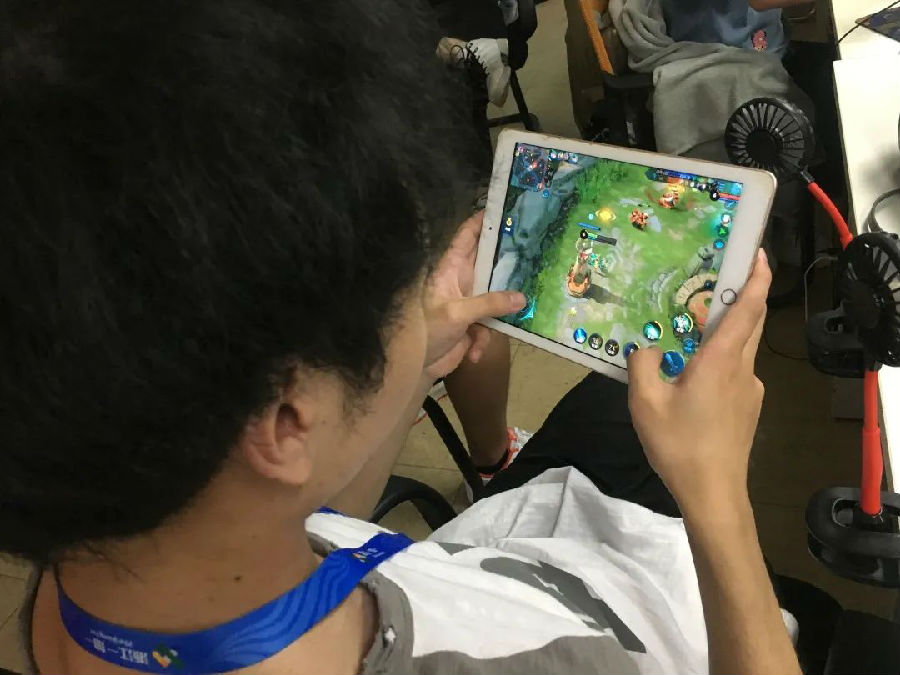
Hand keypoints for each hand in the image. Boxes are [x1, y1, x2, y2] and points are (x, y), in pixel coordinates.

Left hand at [423, 212, 524, 379]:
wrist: (415, 366)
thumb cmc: (427, 330)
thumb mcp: (457, 314)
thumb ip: (489, 304)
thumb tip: (521, 298)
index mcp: (450, 268)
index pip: (466, 236)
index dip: (483, 221)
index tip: (505, 210)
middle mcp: (461, 280)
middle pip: (488, 264)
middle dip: (508, 264)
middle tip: (533, 256)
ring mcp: (468, 301)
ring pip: (496, 296)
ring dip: (500, 314)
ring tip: (507, 321)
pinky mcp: (473, 323)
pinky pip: (490, 324)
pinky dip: (483, 341)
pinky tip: (474, 353)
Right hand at [627, 250, 771, 519]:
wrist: (713, 493)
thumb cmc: (679, 446)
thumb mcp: (645, 403)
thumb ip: (642, 366)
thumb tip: (646, 347)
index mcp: (720, 361)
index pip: (748, 309)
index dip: (756, 277)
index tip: (758, 253)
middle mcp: (742, 369)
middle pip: (750, 322)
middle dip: (743, 295)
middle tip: (720, 276)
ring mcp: (750, 390)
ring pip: (742, 348)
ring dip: (727, 330)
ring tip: (694, 329)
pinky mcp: (748, 407)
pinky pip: (736, 371)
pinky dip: (721, 358)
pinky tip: (693, 375)